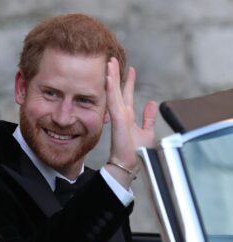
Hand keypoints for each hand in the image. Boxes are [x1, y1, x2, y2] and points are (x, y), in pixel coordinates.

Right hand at [105, 57, 156, 185]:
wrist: (129, 164)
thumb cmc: (136, 151)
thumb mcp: (146, 131)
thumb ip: (148, 117)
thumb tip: (152, 103)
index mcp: (127, 116)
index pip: (126, 94)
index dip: (128, 81)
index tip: (130, 69)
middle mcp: (121, 113)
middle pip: (117, 90)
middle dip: (115, 74)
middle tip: (113, 60)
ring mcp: (118, 116)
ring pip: (113, 92)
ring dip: (111, 77)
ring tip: (110, 62)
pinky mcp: (118, 119)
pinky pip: (113, 101)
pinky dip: (111, 89)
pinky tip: (108, 78)